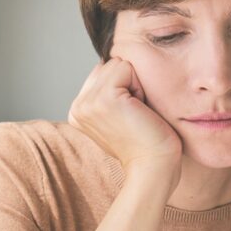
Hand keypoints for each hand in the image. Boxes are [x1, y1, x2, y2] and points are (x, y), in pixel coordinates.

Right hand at [69, 58, 181, 185]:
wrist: (153, 167)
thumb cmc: (146, 144)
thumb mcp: (119, 116)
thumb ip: (109, 93)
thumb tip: (116, 63)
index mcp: (78, 111)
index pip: (102, 72)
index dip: (124, 87)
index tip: (129, 116)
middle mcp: (77, 106)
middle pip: (108, 64)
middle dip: (128, 83)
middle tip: (134, 115)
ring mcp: (88, 102)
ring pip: (117, 64)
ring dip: (135, 85)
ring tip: (137, 113)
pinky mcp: (104, 98)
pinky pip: (126, 67)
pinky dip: (140, 86)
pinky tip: (140, 110)